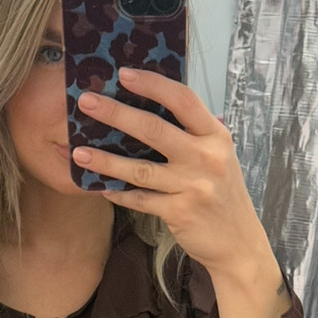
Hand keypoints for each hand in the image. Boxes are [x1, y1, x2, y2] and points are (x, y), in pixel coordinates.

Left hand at [74, 70, 271, 283]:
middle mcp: (206, 157)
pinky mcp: (180, 212)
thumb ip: (194, 133)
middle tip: (86, 102)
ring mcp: (193, 186)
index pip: (183, 100)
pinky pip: (141, 200)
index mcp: (215, 136)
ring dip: (106, 160)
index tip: (123, 74)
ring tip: (78, 153)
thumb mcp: (219, 157)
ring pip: (140, 169)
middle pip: (154, 129)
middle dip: (116, 113)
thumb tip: (157, 104)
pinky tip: (101, 188)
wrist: (239, 243)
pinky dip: (119, 194)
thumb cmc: (222, 194)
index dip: (152, 84)